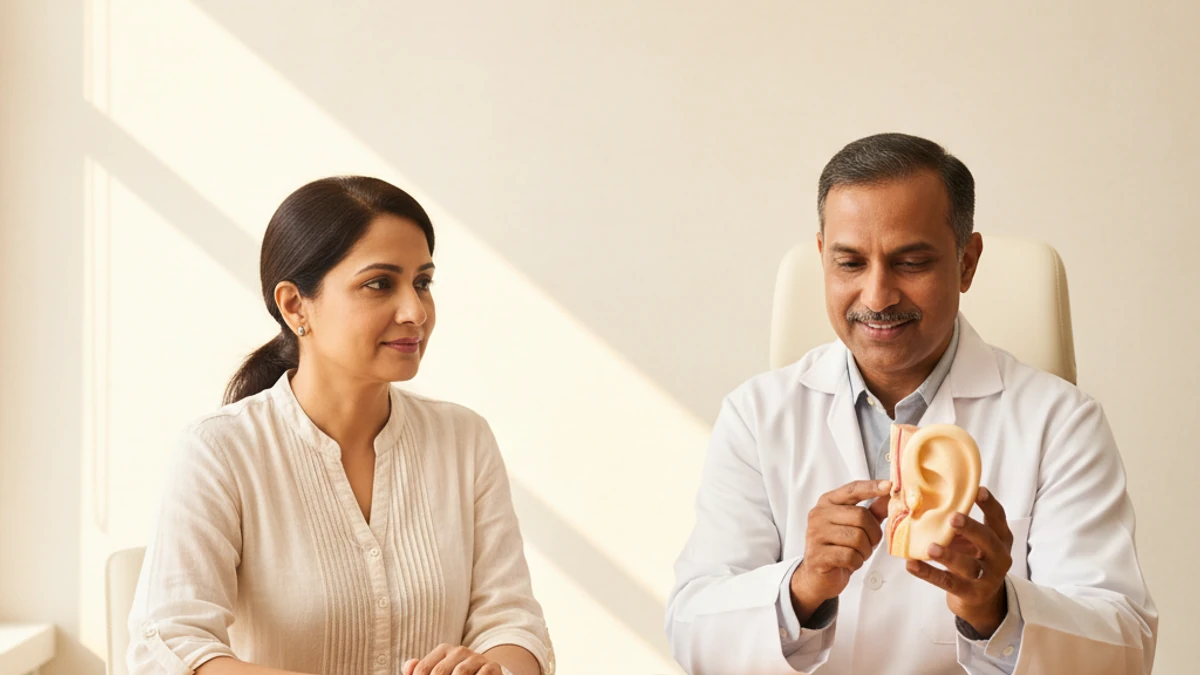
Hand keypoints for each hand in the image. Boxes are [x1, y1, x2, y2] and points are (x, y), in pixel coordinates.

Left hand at [403, 644, 502, 674]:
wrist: (488, 674)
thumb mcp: (441, 672)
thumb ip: (422, 670)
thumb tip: (407, 667)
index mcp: (444, 650)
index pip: (422, 669)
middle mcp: (459, 651)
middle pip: (439, 672)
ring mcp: (476, 658)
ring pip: (459, 674)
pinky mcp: (491, 667)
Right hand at [790, 479, 891, 620]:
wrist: (817, 575)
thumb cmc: (838, 547)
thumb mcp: (855, 526)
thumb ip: (872, 511)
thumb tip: (889, 494)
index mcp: (827, 502)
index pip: (852, 490)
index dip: (872, 487)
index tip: (889, 486)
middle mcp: (819, 514)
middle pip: (860, 516)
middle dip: (873, 533)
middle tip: (870, 543)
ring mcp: (816, 534)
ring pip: (857, 538)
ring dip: (865, 550)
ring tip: (858, 554)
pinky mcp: (818, 555)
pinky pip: (850, 556)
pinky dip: (856, 562)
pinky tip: (849, 563)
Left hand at [905, 486, 1013, 637]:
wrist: (981, 600)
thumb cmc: (973, 559)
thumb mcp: (975, 541)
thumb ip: (962, 523)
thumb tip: (930, 496)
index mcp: (1001, 539)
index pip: (998, 518)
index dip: (989, 504)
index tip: (978, 489)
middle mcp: (999, 557)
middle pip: (988, 541)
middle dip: (971, 528)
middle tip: (953, 517)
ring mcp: (986, 578)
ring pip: (967, 566)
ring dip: (948, 556)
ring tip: (931, 547)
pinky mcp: (971, 594)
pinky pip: (947, 583)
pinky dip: (928, 573)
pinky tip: (911, 564)